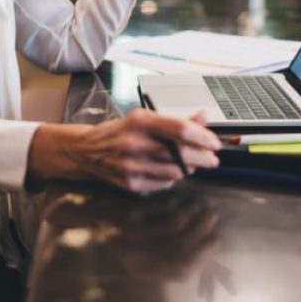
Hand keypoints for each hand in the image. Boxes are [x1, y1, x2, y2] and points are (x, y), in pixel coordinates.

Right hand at [27, 109, 221, 194]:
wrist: (86, 150)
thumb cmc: (119, 131)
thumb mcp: (144, 118)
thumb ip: (174, 120)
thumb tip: (203, 117)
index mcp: (139, 121)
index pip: (180, 130)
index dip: (203, 137)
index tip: (214, 142)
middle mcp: (134, 143)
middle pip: (180, 153)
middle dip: (203, 157)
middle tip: (213, 157)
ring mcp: (131, 166)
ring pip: (175, 172)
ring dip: (190, 168)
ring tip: (194, 163)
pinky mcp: (130, 183)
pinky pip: (163, 184)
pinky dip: (173, 178)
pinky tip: (172, 171)